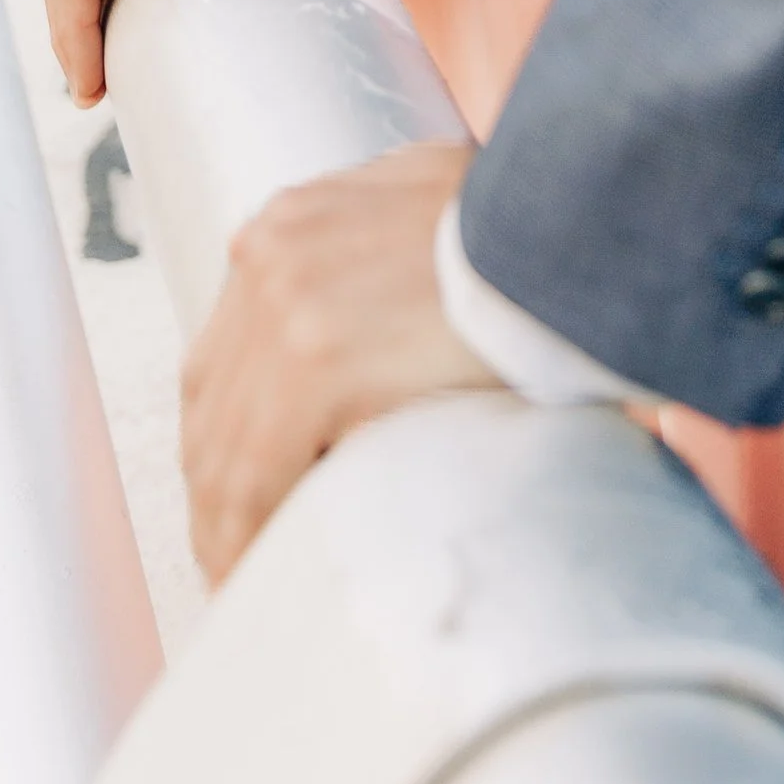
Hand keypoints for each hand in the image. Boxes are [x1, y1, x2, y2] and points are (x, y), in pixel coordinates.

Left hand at [182, 142, 492, 579]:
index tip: (235, 496)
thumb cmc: (524, 226)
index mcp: (288, 224)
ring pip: (220, 448)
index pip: (224, 353)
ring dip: (224, 524)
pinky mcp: (318, 359)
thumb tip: (374, 304)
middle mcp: (270, 255)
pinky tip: (260, 571)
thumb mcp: (426, 202)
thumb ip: (376, 247)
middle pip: (209, 404)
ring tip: (246, 581)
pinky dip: (247, 532)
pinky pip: (257, 475)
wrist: (574, 221)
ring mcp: (287, 303)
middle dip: (215, 489)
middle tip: (232, 556)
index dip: (223, 436)